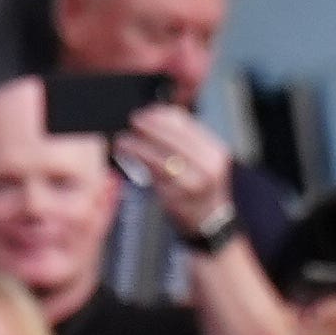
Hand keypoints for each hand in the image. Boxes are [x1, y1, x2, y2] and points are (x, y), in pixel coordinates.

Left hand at [113, 104, 233, 238]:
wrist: (210, 222)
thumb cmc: (201, 187)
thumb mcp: (202, 159)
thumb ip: (184, 138)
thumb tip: (157, 115)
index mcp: (213, 150)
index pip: (185, 124)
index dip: (161, 115)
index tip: (145, 112)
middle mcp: (207, 166)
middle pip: (172, 137)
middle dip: (148, 127)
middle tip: (132, 122)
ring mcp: (192, 183)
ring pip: (160, 157)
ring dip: (137, 146)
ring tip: (122, 141)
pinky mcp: (176, 198)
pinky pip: (153, 176)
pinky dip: (139, 163)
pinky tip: (128, 157)